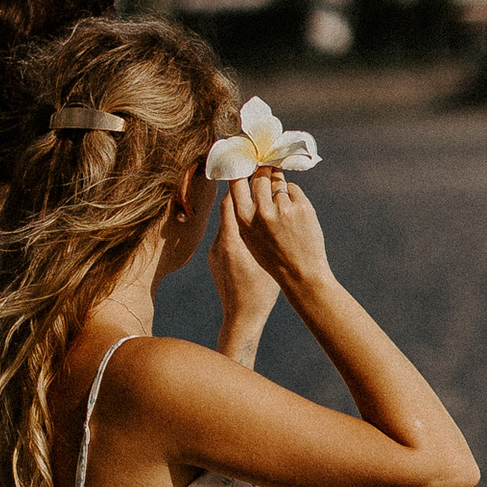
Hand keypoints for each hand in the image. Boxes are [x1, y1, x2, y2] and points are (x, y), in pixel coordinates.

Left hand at [208, 179, 280, 353]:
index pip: (230, 202)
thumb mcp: (268, 257)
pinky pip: (226, 235)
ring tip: (255, 201)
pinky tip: (252, 228)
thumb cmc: (262, 291)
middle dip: (238, 193)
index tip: (249, 170)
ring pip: (226, 222)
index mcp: (231, 241)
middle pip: (227, 209)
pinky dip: (237, 227)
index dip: (239, 184)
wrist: (242, 317)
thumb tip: (271, 205)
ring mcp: (215, 252)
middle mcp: (219, 244)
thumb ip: (266, 232)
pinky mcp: (216, 260)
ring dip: (239, 210)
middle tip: (251, 177)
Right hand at [232, 168, 333, 300]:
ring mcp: (284, 208)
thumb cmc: (272, 256)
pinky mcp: (302, 207)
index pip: (237, 181)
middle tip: (267, 165)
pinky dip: (294, 197)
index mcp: (244, 219)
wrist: (301, 273)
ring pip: (278, 181)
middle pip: (261, 174)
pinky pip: (294, 190)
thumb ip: (244, 212)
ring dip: (279, 185)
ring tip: (283, 202)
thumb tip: (243, 181)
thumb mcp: (248, 237)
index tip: (244, 159)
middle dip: (264, 169)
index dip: (240, 167)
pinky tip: (295, 215)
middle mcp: (262, 212)